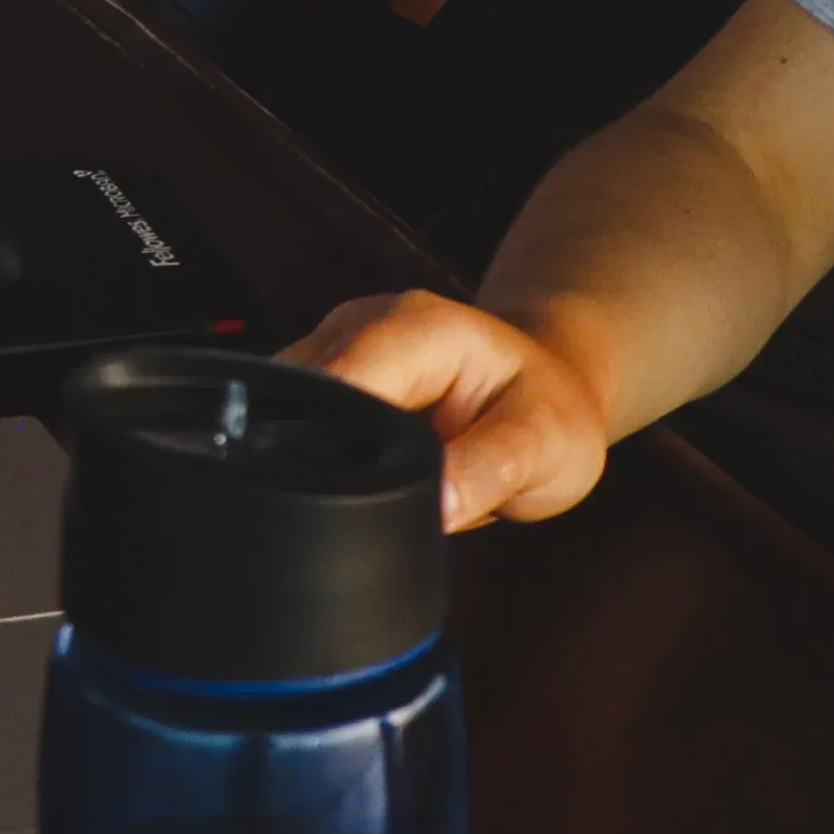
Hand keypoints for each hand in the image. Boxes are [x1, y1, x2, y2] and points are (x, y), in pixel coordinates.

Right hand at [286, 287, 621, 530]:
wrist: (549, 382)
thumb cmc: (549, 410)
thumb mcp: (543, 446)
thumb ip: (487, 472)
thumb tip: (435, 508)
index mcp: (416, 328)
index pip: (342, 377)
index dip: (327, 436)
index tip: (328, 493)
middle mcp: (362, 323)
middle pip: (298, 388)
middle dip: (307, 452)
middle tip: (338, 511)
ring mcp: (336, 343)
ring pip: (284, 400)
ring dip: (303, 451)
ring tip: (343, 495)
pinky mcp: (324, 370)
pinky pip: (293, 410)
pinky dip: (306, 447)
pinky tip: (337, 476)